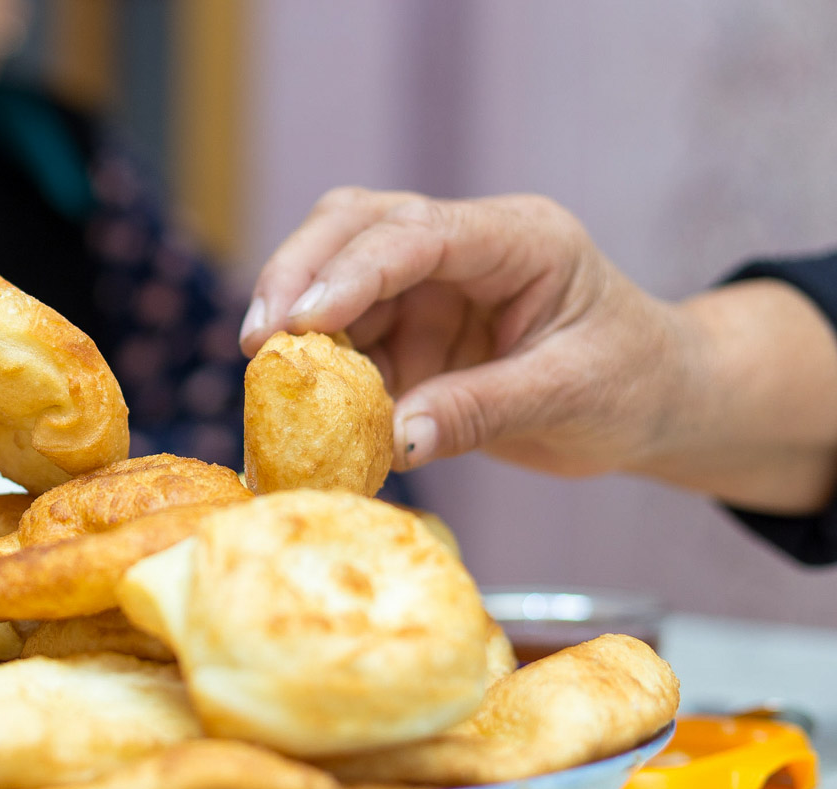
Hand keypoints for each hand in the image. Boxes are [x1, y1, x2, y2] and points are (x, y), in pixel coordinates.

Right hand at [238, 190, 687, 477]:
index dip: (349, 273)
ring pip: (335, 280)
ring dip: (300, 332)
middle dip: (296, 276)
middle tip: (256, 343)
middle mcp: (463, 248)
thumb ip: (481, 411)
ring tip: (273, 390)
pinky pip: (348, 344)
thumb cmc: (634, 383)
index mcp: (518, 239)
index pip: (416, 235)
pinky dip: (323, 377)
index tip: (295, 323)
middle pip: (354, 226)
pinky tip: (308, 417)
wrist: (654, 402)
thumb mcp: (570, 396)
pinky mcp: (410, 331)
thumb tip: (395, 440)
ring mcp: (431, 287)